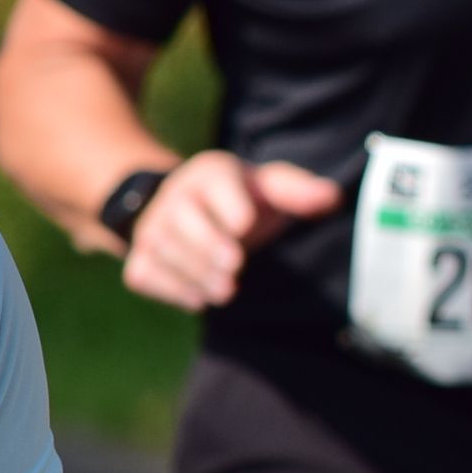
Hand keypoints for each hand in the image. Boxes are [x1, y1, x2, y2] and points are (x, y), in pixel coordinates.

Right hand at [120, 153, 341, 309]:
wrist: (189, 206)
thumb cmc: (245, 198)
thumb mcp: (271, 187)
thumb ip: (299, 191)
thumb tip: (333, 197)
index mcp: (211, 173)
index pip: (215, 184)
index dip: (229, 206)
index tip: (245, 226)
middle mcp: (175, 195)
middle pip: (182, 220)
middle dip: (208, 247)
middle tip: (234, 270)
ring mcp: (152, 226)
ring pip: (162, 249)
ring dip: (193, 273)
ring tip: (225, 292)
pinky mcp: (138, 255)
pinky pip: (144, 273)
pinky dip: (168, 289)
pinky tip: (197, 299)